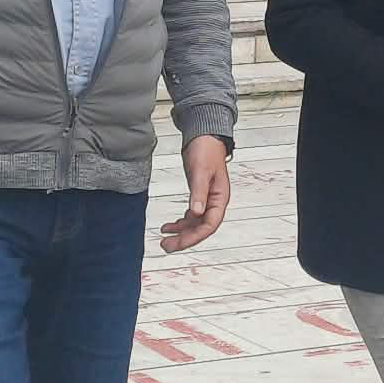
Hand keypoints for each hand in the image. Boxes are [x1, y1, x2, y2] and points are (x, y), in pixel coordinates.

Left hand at [160, 136, 230, 253]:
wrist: (204, 136)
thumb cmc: (206, 150)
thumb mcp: (200, 171)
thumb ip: (198, 193)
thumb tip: (197, 213)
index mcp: (220, 198)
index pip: (209, 225)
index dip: (194, 236)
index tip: (178, 242)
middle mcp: (215, 202)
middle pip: (201, 228)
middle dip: (184, 239)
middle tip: (166, 246)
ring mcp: (207, 200)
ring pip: (195, 224)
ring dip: (181, 233)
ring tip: (164, 240)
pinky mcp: (198, 196)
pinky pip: (191, 216)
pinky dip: (180, 223)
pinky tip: (169, 226)